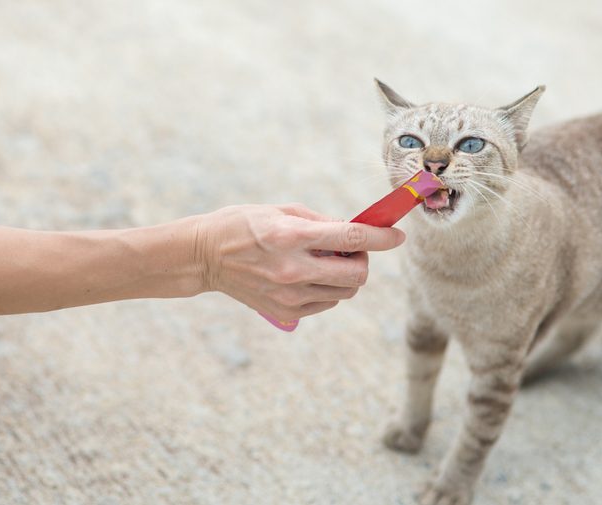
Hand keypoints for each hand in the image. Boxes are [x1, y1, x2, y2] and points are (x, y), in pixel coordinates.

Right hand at [195, 204, 404, 320]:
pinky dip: (330, 288)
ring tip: (328, 260)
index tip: (397, 237)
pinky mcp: (285, 311)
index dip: (381, 238)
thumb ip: (321, 221)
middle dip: (363, 260)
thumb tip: (354, 231)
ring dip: (347, 275)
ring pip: (345, 292)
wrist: (204, 257)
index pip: (350, 238)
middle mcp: (293, 269)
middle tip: (351, 248)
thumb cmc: (243, 225)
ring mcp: (289, 295)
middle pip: (356, 275)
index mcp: (291, 236)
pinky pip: (328, 302)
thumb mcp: (281, 210)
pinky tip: (314, 275)